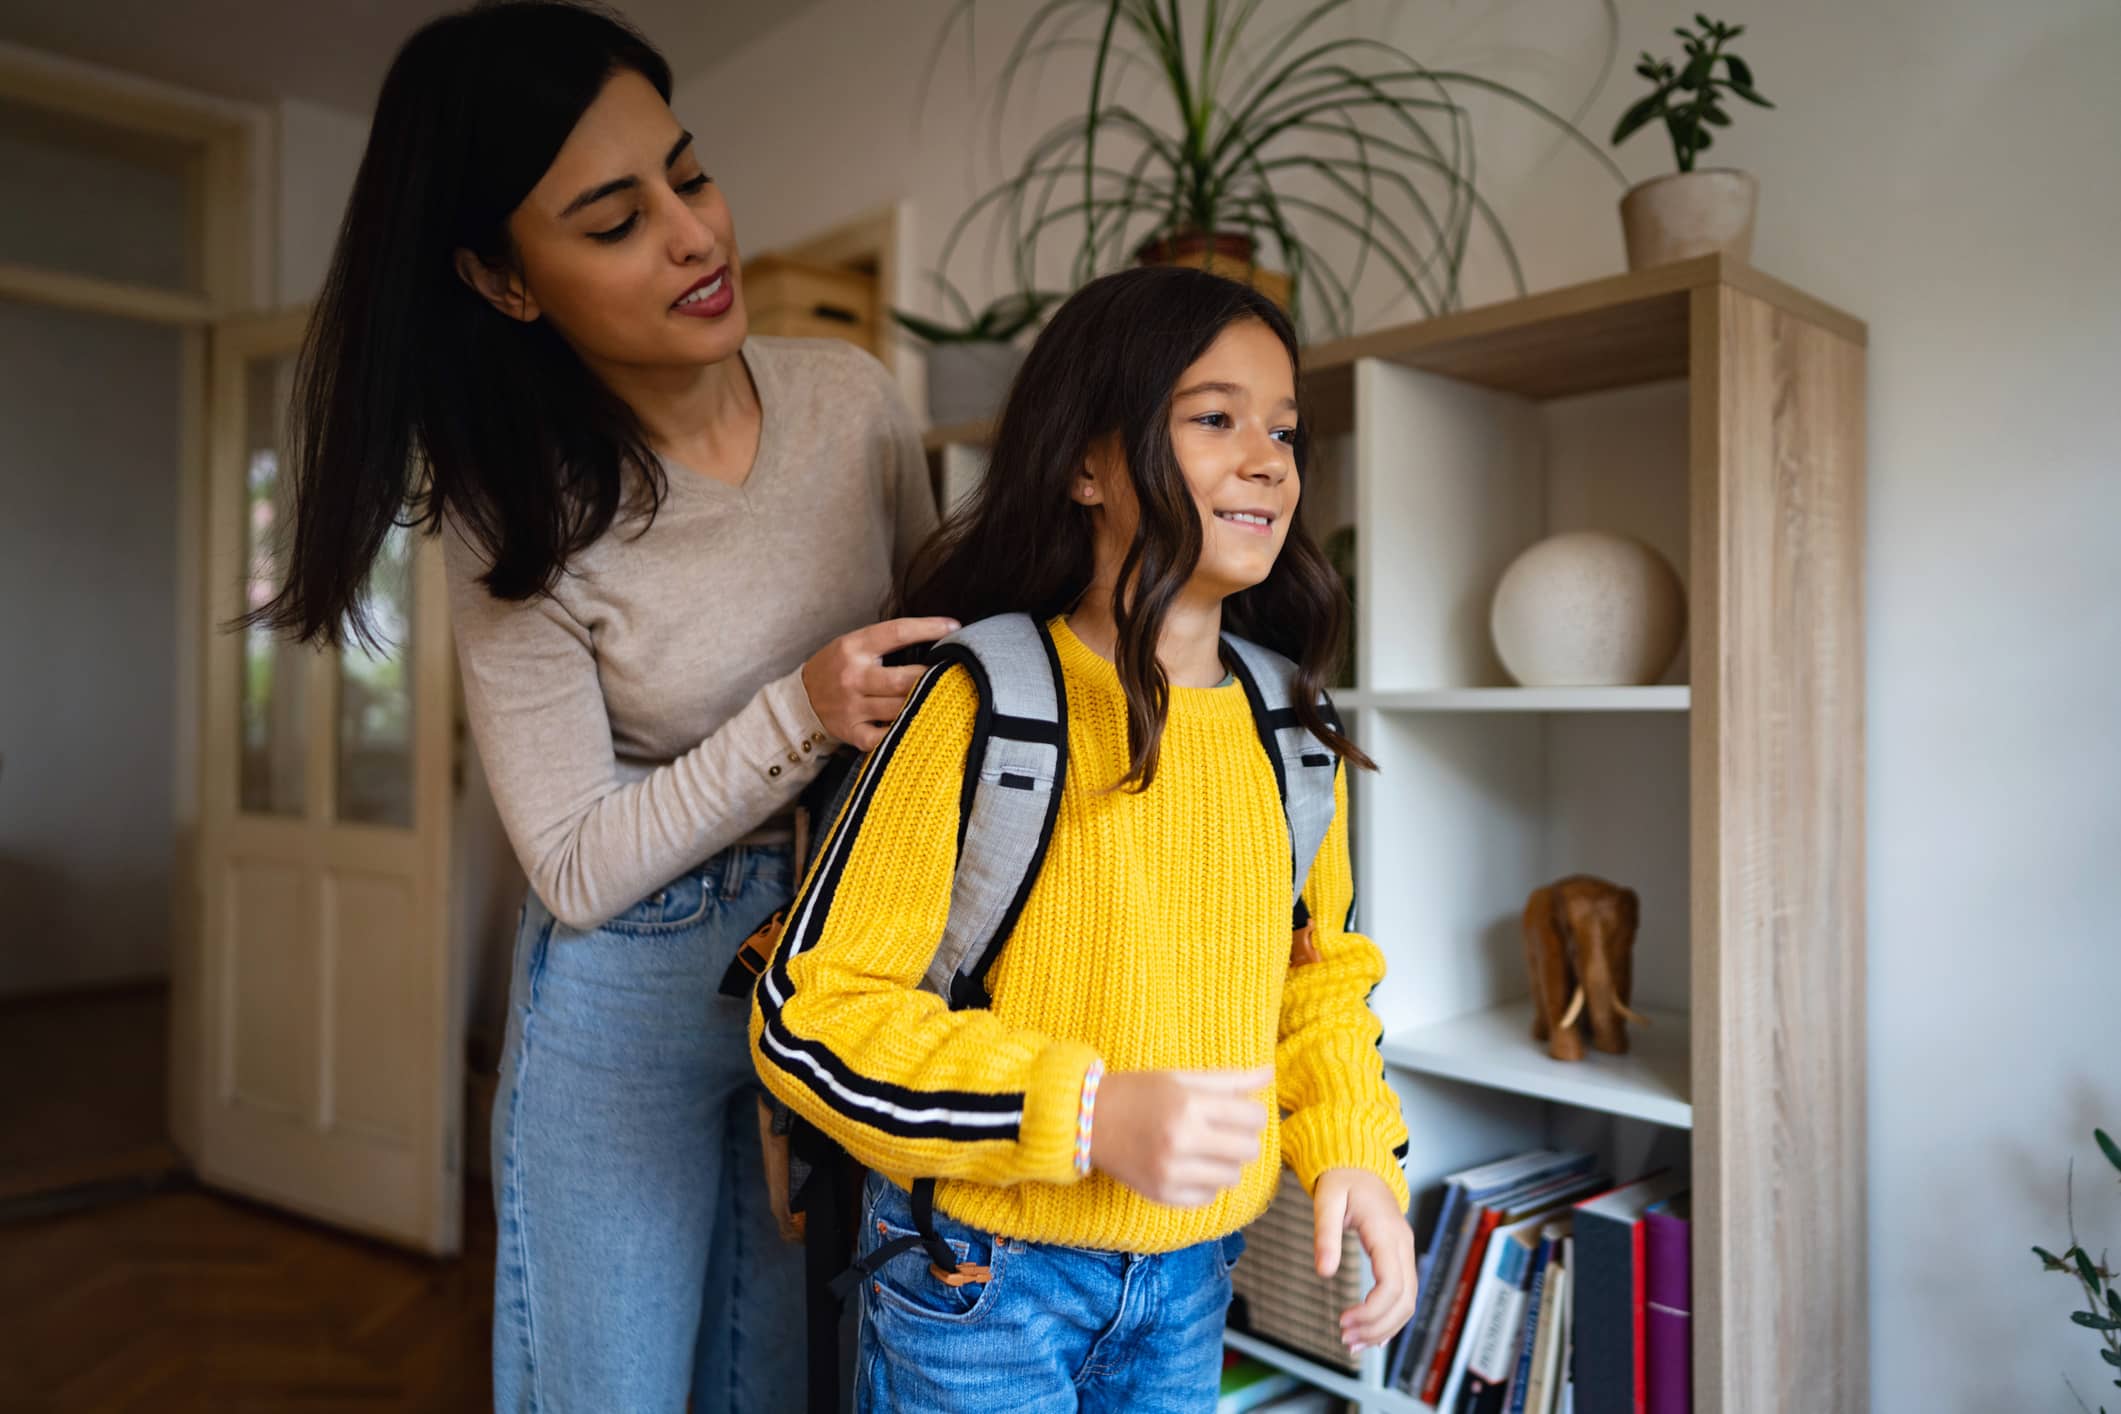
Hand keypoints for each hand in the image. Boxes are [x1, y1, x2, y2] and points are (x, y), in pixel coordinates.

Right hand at [802, 617, 960, 750]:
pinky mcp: (852, 733)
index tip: (954, 627)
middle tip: (956, 673)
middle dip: (933, 676)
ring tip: (947, 698)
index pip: (896, 633)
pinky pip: (885, 737)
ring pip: (900, 709)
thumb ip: (887, 642)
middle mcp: (853, 677)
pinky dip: (905, 732)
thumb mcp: (855, 644)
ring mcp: (852, 708)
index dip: (929, 628)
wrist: (802, 699)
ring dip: (925, 704)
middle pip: (904, 679)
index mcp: (854, 648)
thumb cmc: (839, 666)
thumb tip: (936, 638)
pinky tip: (922, 725)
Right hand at [1088, 1067, 1271, 1207]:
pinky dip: (1206, 1183)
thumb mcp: (1181, 1078)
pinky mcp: (1162, 1194)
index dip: (1252, 1114)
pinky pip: (1208, 1197)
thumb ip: (1229, 1080)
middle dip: (1242, 1139)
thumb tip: (1270, 1073)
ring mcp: (1172, 1172)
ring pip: (1232, 1177)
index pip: (1253, 1116)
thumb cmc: (1138, 1092)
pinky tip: (1188, 1166)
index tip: (1237, 1112)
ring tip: (1203, 1149)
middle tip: (1222, 1131)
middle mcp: (1182, 1140)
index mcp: (1189, 1105)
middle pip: (1249, 1150)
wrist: (1086, 1120)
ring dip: (1225, 1162)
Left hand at [1313, 1167, 1416, 1353]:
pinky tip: (1373, 1335)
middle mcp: (1403, 1245)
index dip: (1372, 1311)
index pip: (1392, 1284)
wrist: (1360, 1163)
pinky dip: (1390, 1318)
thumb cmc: (1342, 1178)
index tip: (1343, 1321)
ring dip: (1384, 1327)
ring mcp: (1405, 1251)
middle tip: (1345, 1339)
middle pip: (1405, 1300)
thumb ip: (1326, 1235)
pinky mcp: (1399, 1257)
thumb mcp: (1327, 1200)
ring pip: (1408, 1302)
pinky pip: (1404, 1294)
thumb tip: (1324, 1272)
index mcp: (1387, 1232)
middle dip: (1377, 1326)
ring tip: (1353, 1342)